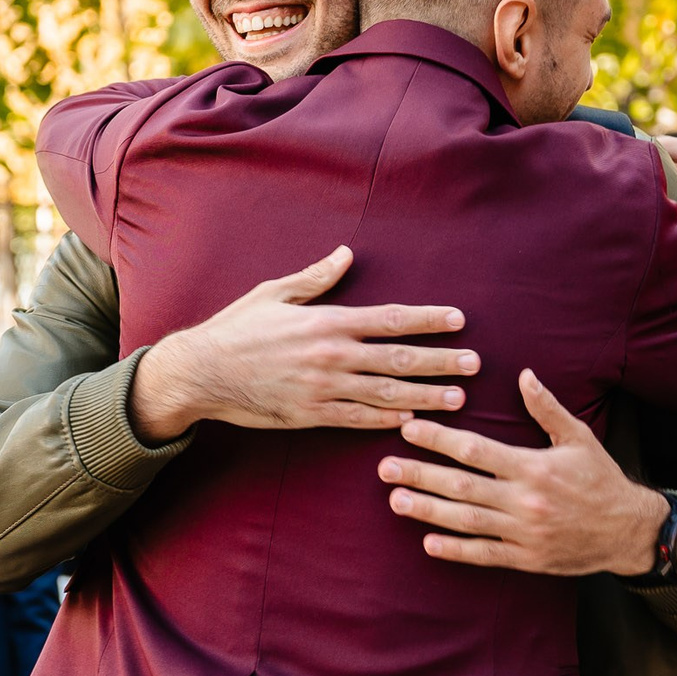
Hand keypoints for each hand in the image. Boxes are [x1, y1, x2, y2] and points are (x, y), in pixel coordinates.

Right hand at [128, 246, 480, 442]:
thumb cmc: (236, 329)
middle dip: (440, 361)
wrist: (201, 373)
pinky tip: (413, 421)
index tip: (458, 320)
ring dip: (426, 396)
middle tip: (474, 364)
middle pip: (398, 358)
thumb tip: (347, 254)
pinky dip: (388, 420)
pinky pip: (359, 419)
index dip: (428, 320)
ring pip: (387, 393)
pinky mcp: (311, 415)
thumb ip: (316, 278)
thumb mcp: (274, 293)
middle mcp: (331, 356)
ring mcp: (323, 389)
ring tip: (458, 399)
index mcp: (327, 322)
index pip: (390, 319)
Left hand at [383, 370, 669, 575]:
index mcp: (534, 467)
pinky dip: (456, 550)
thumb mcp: (580, 438)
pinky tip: (428, 543)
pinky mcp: (527, 559)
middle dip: (420, 474)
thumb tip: (523, 375)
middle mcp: (525, 501)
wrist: (628, 531)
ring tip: (396, 500)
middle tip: (385, 467)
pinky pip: (485, 555)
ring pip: (467, 521)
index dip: (439, 439)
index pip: (475, 450)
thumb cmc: (600, 480)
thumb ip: (547, 408)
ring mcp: (524, 533)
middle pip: (461, 485)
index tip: (409, 429)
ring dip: (428, 511)